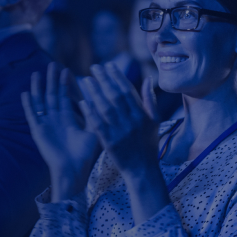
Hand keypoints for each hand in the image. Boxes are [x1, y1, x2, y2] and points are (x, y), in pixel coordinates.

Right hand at [21, 63, 100, 200]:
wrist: (73, 169)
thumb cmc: (85, 154)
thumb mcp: (93, 131)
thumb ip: (93, 115)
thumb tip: (94, 98)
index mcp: (68, 119)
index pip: (65, 97)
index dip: (65, 84)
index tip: (67, 70)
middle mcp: (55, 119)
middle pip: (52, 95)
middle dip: (52, 80)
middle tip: (53, 64)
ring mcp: (46, 124)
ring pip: (40, 102)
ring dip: (38, 88)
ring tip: (37, 73)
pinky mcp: (38, 131)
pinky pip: (32, 115)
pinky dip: (28, 104)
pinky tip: (25, 93)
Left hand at [76, 63, 159, 177]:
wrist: (142, 171)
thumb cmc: (148, 144)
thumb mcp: (155, 121)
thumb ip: (150, 100)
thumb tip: (149, 78)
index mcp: (143, 115)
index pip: (128, 91)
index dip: (117, 77)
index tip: (108, 65)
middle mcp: (132, 122)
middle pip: (116, 96)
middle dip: (105, 80)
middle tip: (94, 67)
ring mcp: (120, 132)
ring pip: (106, 108)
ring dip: (95, 93)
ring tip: (86, 80)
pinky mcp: (110, 143)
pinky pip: (98, 125)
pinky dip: (90, 113)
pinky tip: (82, 102)